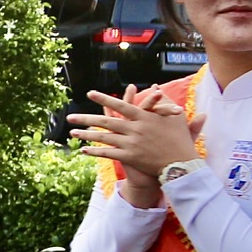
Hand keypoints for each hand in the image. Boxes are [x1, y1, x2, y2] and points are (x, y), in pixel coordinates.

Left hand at [72, 85, 200, 205]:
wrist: (182, 164)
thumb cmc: (180, 139)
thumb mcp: (175, 117)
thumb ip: (164, 102)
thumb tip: (156, 87)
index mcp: (145, 117)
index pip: (121, 105)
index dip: (105, 99)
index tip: (90, 94)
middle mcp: (135, 129)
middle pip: (106, 122)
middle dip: (86, 119)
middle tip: (70, 116)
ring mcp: (131, 143)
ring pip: (104, 137)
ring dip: (86, 135)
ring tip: (72, 132)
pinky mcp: (130, 157)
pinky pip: (108, 153)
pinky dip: (95, 151)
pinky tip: (83, 150)